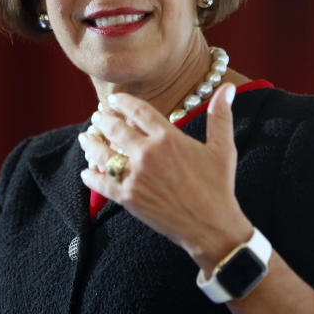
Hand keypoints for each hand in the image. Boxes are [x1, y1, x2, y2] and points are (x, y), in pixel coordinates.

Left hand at [78, 84, 251, 269]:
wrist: (211, 226)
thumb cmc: (218, 187)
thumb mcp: (222, 149)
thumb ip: (220, 116)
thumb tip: (228, 87)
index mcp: (168, 138)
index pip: (138, 111)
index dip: (122, 102)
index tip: (114, 99)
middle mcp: (147, 153)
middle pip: (115, 129)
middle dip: (103, 120)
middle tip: (97, 117)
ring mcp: (135, 176)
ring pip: (102, 154)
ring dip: (91, 143)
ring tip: (85, 137)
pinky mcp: (127, 197)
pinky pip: (101, 183)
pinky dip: (90, 176)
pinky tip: (85, 171)